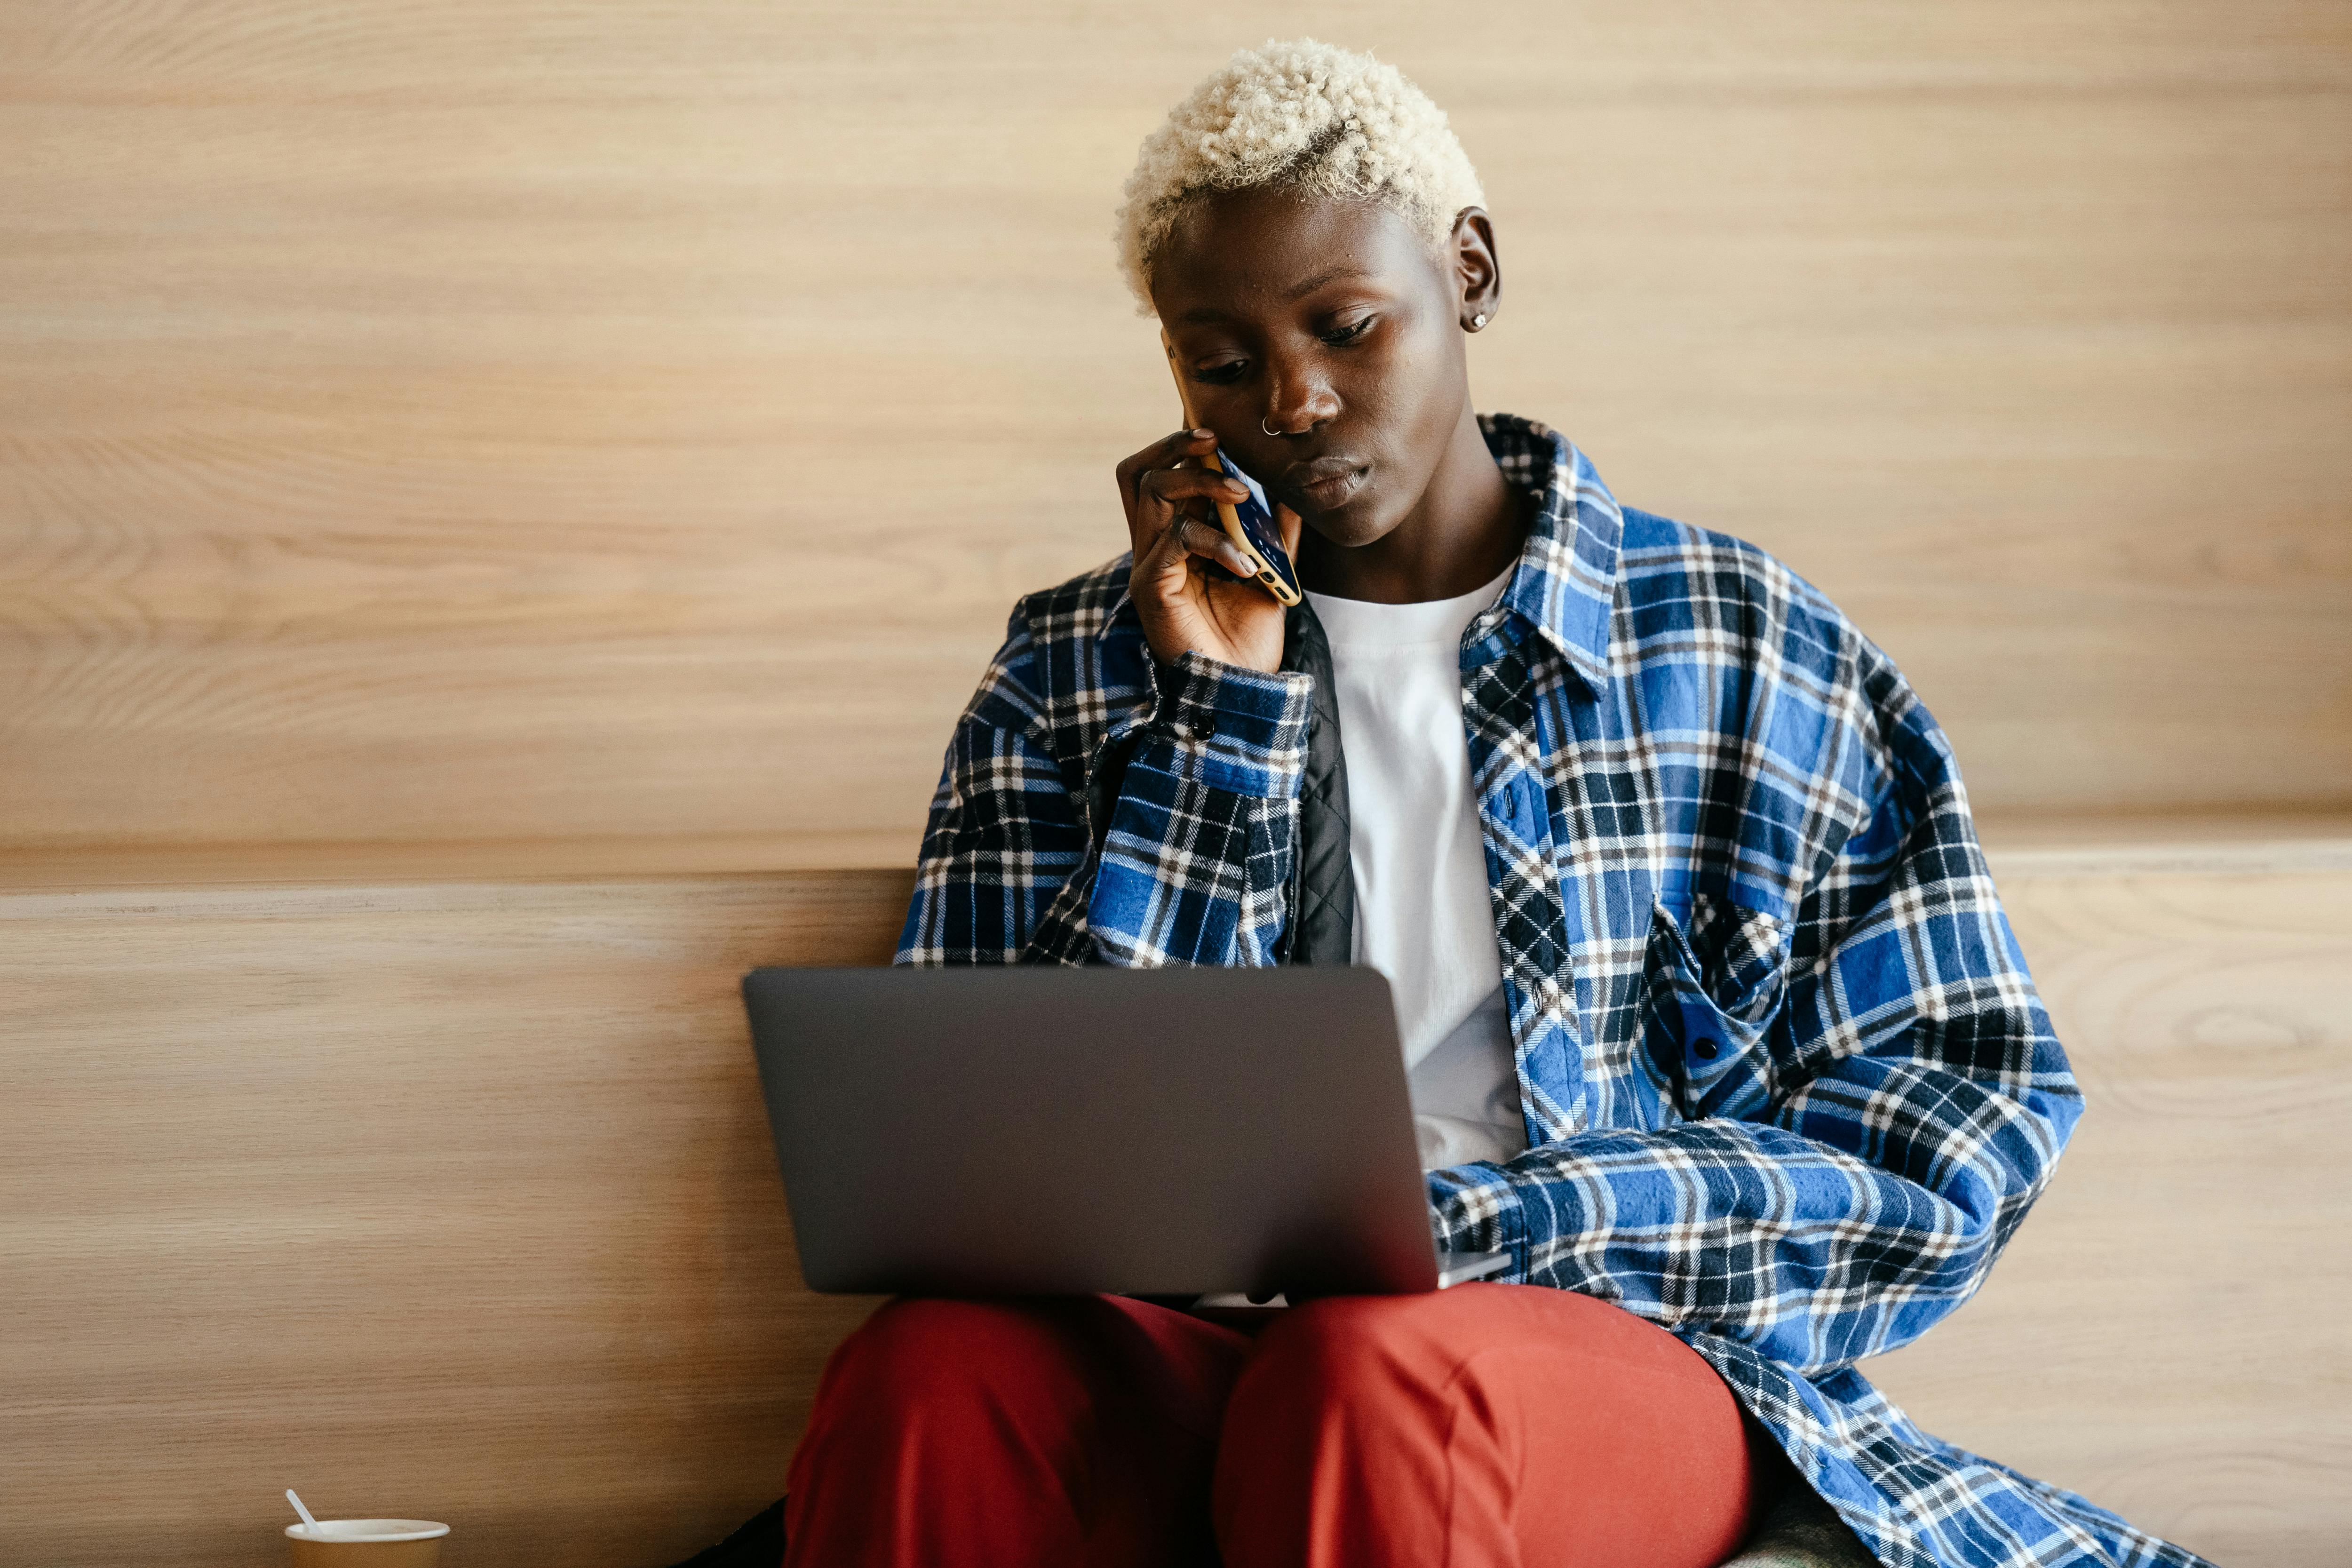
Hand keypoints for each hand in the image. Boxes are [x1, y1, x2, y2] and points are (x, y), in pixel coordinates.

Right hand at [1116, 428, 1304, 673]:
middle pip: (1137, 472)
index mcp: (1173, 539)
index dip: (1179, 444)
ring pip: (1150, 493)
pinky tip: (1245, 564)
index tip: (1217, 429)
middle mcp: (1152, 548)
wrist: (1240, 691)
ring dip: (1200, 484)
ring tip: (1242, 496)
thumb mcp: (1271, 572)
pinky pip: (1174, 540)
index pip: (1158, 475)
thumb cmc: (1247, 638)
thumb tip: (1294, 489)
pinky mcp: (1151, 588)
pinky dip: (1215, 541)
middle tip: (1216, 443)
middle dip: (1175, 447)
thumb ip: (1275, 531)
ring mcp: (1147, 567)